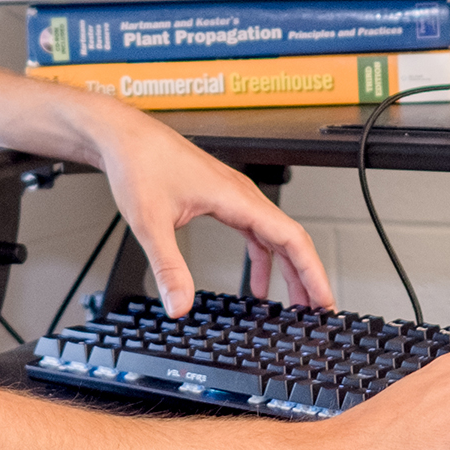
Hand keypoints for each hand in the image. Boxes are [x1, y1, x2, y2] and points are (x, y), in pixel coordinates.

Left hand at [81, 102, 331, 315]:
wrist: (124, 136)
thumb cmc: (140, 163)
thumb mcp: (151, 222)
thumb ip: (168, 267)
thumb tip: (179, 304)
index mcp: (237, 198)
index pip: (291, 238)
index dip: (312, 272)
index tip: (324, 300)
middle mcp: (242, 196)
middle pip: (290, 241)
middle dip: (307, 277)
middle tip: (318, 312)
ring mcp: (233, 197)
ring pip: (274, 238)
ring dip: (287, 271)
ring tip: (294, 303)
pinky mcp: (221, 200)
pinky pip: (254, 233)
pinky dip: (262, 260)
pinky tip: (256, 285)